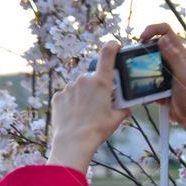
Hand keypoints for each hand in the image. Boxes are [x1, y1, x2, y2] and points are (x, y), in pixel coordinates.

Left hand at [47, 42, 130, 172]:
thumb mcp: (117, 119)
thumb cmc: (97, 129)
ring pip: (80, 86)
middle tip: (101, 102)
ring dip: (84, 94)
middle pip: (94, 77)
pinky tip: (75, 114)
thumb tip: (127, 107)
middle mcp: (84, 80)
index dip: (112, 46)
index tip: (115, 45)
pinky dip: (72, 101)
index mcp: (101, 82)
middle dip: (98, 86)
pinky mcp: (58, 96)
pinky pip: (68, 95)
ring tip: (86, 112)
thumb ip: (124, 109)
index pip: (107, 54)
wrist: (73, 140)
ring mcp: (69, 87)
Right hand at [139, 23, 185, 127]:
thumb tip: (162, 39)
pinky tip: (147, 90)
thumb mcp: (183, 75)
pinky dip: (146, 81)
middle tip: (136, 59)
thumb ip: (174, 57)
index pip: (166, 31)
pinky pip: (149, 76)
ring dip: (143, 67)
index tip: (142, 38)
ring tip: (139, 76)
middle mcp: (173, 59)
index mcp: (181, 54)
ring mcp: (166, 70)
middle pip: (154, 44)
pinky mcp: (161, 81)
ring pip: (149, 61)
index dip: (153, 29)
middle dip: (144, 49)